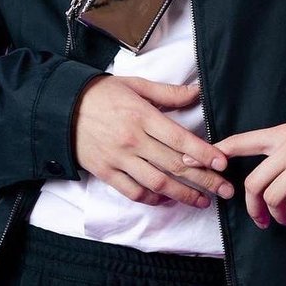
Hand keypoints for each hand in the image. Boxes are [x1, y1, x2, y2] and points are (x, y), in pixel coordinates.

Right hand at [73, 76, 232, 207]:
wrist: (60, 108)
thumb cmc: (101, 94)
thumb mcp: (135, 85)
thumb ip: (167, 93)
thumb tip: (196, 91)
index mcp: (142, 116)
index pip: (179, 139)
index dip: (203, 153)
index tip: (223, 163)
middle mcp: (132, 140)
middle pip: (174, 164)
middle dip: (204, 180)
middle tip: (225, 190)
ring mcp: (118, 159)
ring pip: (157, 183)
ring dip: (183, 194)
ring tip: (203, 201)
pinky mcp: (105, 172)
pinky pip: (133, 192)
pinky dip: (152, 199)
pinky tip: (168, 200)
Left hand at [208, 114, 285, 228]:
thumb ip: (285, 147)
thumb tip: (272, 171)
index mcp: (281, 134)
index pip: (240, 142)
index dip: (214, 152)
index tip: (191, 162)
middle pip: (252, 182)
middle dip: (252, 207)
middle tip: (260, 220)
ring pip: (273, 197)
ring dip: (276, 216)